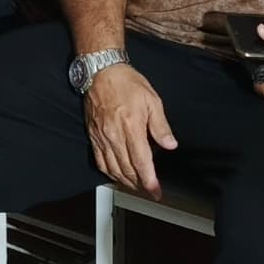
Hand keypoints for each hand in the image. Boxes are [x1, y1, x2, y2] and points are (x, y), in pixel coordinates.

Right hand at [84, 64, 176, 197]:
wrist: (101, 71)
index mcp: (131, 127)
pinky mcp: (93, 136)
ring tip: (136, 186)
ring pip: (113, 169)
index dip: (149, 181)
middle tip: (149, 191)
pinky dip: (109, 173)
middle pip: (127, 169)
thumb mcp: (152, 100)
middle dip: (139, 185)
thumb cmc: (127, 83)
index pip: (141, 162)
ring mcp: (102, 137)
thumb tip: (170, 144)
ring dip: (125, 182)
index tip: (156, 191)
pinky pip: (100, 161)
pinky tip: (117, 175)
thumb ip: (161, 126)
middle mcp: (114, 135)